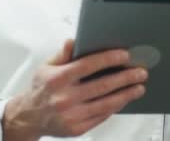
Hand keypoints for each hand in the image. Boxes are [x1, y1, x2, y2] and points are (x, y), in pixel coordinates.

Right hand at [2, 40, 147, 139]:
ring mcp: (71, 115)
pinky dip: (115, 107)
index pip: (88, 65)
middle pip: (102, 85)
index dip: (109, 59)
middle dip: (125, 78)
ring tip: (139, 87)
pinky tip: (125, 99)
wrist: (28, 117)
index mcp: (58, 78)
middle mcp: (65, 97)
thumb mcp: (46, 67)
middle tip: (140, 72)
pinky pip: (101, 116)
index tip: (125, 55)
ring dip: (126, 94)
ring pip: (106, 103)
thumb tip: (74, 41)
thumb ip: (63, 54)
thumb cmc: (41, 88)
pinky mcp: (77, 128)